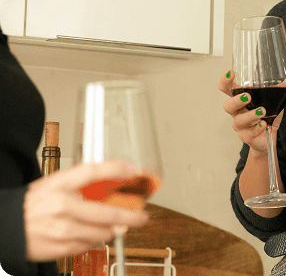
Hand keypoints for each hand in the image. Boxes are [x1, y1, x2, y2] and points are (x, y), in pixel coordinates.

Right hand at [24, 160, 149, 260]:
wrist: (7, 225)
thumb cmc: (36, 203)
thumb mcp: (57, 184)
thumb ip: (83, 184)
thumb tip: (116, 185)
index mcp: (60, 184)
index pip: (93, 171)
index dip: (117, 169)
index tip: (135, 171)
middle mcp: (62, 205)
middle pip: (107, 212)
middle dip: (131, 216)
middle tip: (142, 216)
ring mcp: (61, 228)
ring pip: (101, 232)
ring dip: (111, 230)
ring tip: (111, 226)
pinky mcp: (58, 247)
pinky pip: (88, 245)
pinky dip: (94, 241)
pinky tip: (90, 234)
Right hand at [219, 71, 285, 153]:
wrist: (267, 137)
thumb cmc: (267, 114)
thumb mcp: (275, 99)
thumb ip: (284, 88)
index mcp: (240, 99)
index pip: (227, 88)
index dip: (225, 81)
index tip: (231, 73)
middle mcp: (237, 112)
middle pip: (227, 105)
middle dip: (236, 100)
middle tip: (247, 96)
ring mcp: (240, 125)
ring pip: (239, 121)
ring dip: (250, 115)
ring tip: (262, 111)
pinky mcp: (246, 137)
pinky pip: (249, 134)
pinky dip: (257, 128)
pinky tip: (263, 124)